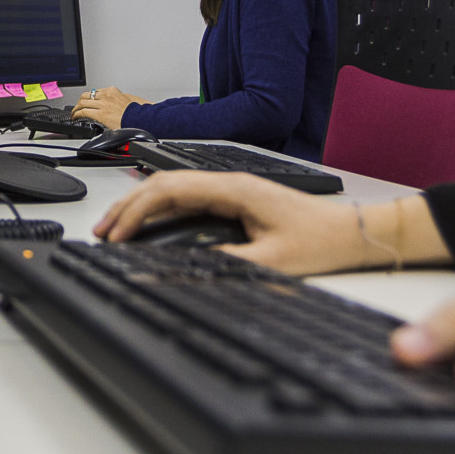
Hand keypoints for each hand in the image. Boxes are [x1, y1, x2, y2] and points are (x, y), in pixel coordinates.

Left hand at [69, 86, 142, 129]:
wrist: (139, 118)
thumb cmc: (136, 112)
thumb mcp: (127, 99)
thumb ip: (120, 99)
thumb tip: (120, 101)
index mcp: (112, 91)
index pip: (95, 92)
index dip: (89, 98)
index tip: (87, 102)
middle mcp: (106, 95)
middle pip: (86, 95)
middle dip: (79, 102)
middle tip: (77, 107)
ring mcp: (102, 104)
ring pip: (82, 102)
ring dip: (76, 108)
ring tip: (73, 113)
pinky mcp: (100, 114)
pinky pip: (84, 112)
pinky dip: (76, 114)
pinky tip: (75, 118)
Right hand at [94, 172, 373, 275]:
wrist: (353, 232)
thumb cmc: (322, 240)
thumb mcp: (273, 262)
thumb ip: (229, 266)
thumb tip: (187, 271)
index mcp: (234, 189)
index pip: (170, 191)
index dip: (136, 212)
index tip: (116, 236)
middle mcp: (230, 183)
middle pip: (164, 185)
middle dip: (127, 207)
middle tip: (101, 232)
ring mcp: (232, 189)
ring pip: (173, 189)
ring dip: (141, 206)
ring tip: (115, 228)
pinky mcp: (236, 199)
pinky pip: (187, 198)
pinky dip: (161, 210)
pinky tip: (150, 226)